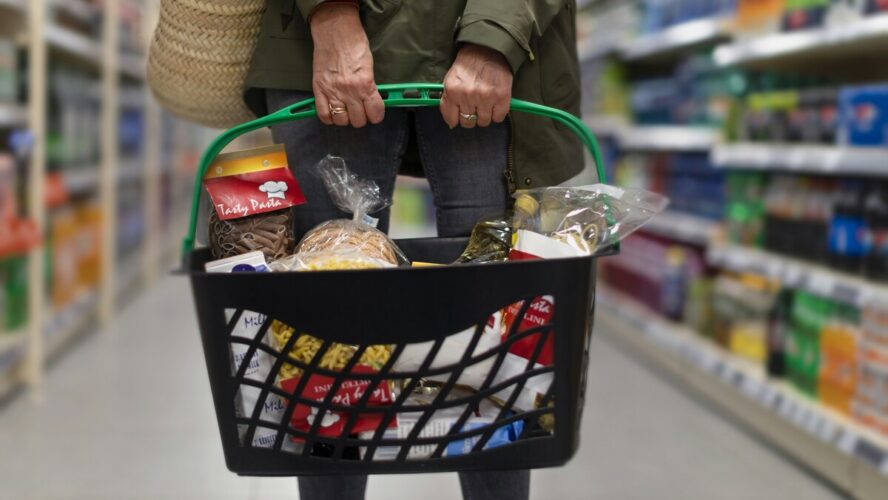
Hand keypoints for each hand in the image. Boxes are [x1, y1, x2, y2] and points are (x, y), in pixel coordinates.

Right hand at [310, 4, 383, 126]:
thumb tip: (372, 102)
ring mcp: (332, 91)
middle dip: (361, 117)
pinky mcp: (318, 89)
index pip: (375, 113)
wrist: (334, 31)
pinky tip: (333, 111)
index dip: (376, 115)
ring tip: (346, 110)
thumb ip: (370, 86)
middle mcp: (349, 91)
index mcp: (365, 84)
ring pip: (341, 121)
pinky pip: (323, 114)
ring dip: (345, 119)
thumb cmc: (354, 44)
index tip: (374, 113)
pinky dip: (329, 118)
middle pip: (358, 120)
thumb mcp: (369, 66)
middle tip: (359, 110)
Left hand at [440, 44, 512, 128]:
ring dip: (485, 115)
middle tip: (475, 105)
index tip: (460, 115)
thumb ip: (449, 99)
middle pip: (468, 122)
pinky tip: (495, 102)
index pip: (451, 119)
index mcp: (453, 90)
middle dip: (471, 116)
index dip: (456, 119)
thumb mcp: (451, 78)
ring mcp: (485, 97)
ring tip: (486, 102)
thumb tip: (451, 122)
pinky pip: (498, 118)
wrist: (489, 47)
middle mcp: (468, 95)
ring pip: (484, 122)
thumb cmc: (469, 63)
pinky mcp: (501, 97)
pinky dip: (497, 113)